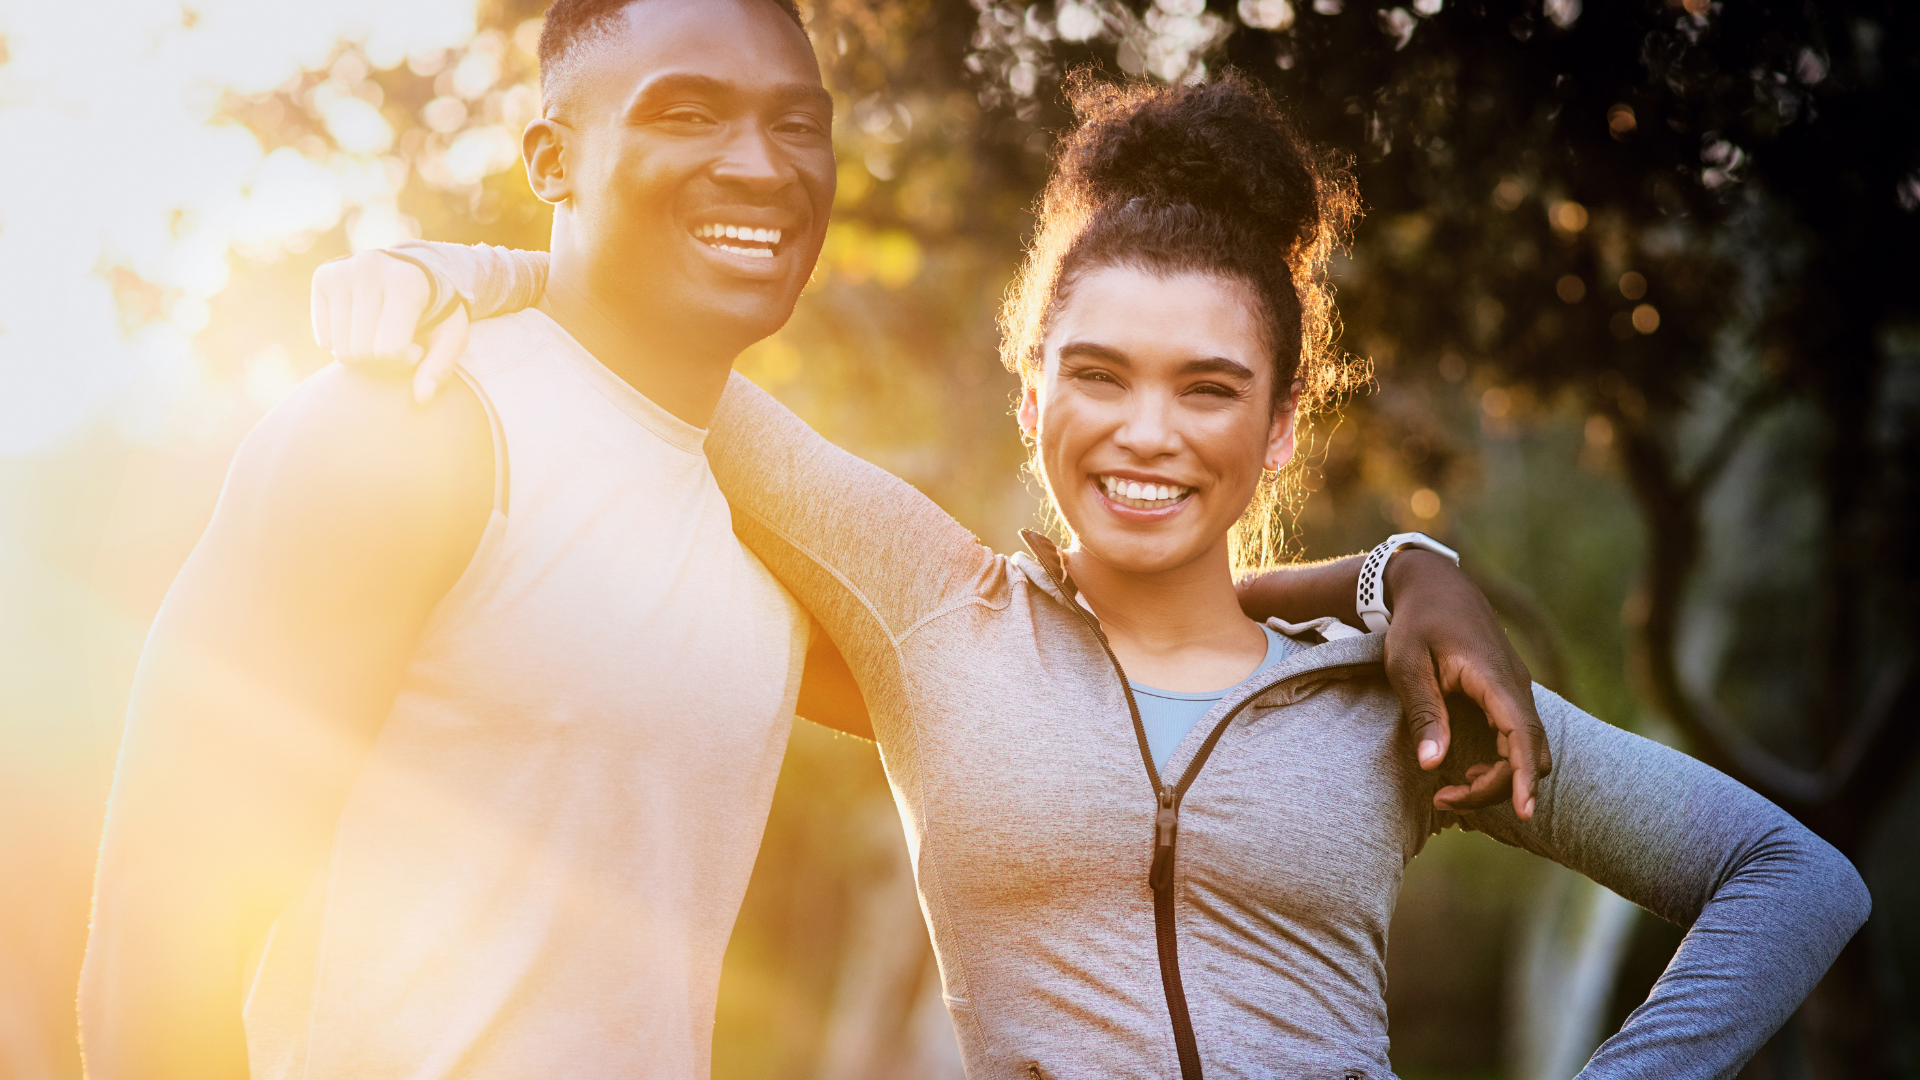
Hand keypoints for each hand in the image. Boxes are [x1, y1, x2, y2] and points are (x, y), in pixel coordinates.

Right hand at [311, 251, 468, 403]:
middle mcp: (370, 269)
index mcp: (407, 282)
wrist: (416, 269)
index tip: (417, 347)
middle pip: (361, 352)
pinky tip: (361, 326)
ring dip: (361, 353)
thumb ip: (440, 367)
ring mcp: (343, 271)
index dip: (405, 360)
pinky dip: (342, 343)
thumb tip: (422, 398)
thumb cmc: (436, 311)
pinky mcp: (323, 276)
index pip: (389, 350)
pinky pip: (324, 338)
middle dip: (381, 359)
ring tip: (380, 333)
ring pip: (339, 349)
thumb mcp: (451, 336)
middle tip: (397, 341)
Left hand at [1383, 550, 1552, 819]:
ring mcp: (1516, 690)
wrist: (1435, 584)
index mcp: (1494, 678)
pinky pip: (1517, 738)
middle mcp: (1516, 686)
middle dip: (1499, 787)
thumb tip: (1432, 763)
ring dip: (1499, 777)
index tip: (1524, 813)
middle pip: (1530, 752)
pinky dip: (1501, 762)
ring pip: (1527, 748)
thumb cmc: (1416, 623)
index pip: (1522, 736)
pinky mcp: (1508, 695)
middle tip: (1444, 798)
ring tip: (1449, 789)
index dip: (1524, 777)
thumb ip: (1423, 712)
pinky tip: (1466, 771)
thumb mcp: (1406, 664)